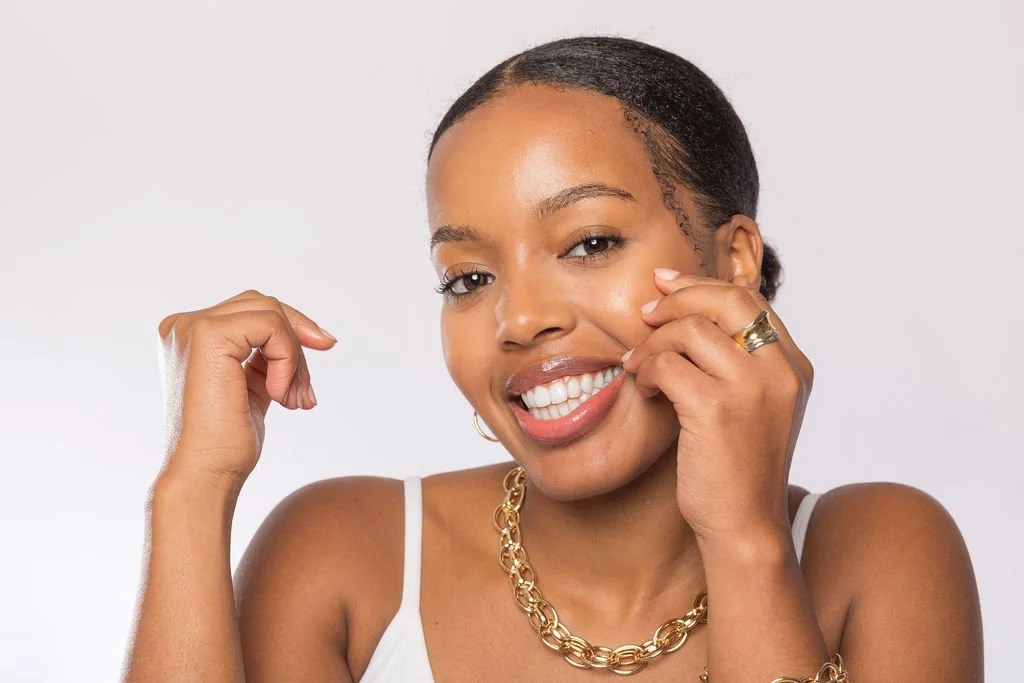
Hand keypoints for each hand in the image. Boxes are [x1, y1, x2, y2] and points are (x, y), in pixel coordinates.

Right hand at [156, 289, 336, 493]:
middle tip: (309, 388)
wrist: (206, 473)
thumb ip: (266, 356)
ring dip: (295, 358)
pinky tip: (278, 395)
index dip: (291, 332)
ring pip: (270, 313)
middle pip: (263, 305)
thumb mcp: (252, 385)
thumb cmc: (227, 441)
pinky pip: (271, 326)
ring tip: (294, 400)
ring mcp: (192, 327)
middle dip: (298, 341)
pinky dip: (287, 360)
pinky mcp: (207, 335)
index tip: (321, 354)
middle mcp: (184, 325)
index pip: (252, 311)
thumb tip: (313, 334)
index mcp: (189, 336)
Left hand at [620, 270, 812, 542]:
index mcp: (793, 367)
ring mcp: (752, 388)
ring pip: (690, 329)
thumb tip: (691, 314)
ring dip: (654, 343)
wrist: (746, 528)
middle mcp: (781, 371)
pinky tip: (647, 391)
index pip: (749, 301)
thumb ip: (739, 363)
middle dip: (678, 297)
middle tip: (647, 311)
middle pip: (725, 299)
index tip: (668, 284)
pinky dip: (648, 372)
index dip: (703, 286)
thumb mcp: (755, 407)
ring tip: (640, 367)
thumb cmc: (740, 469)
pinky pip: (668, 364)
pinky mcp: (717, 409)